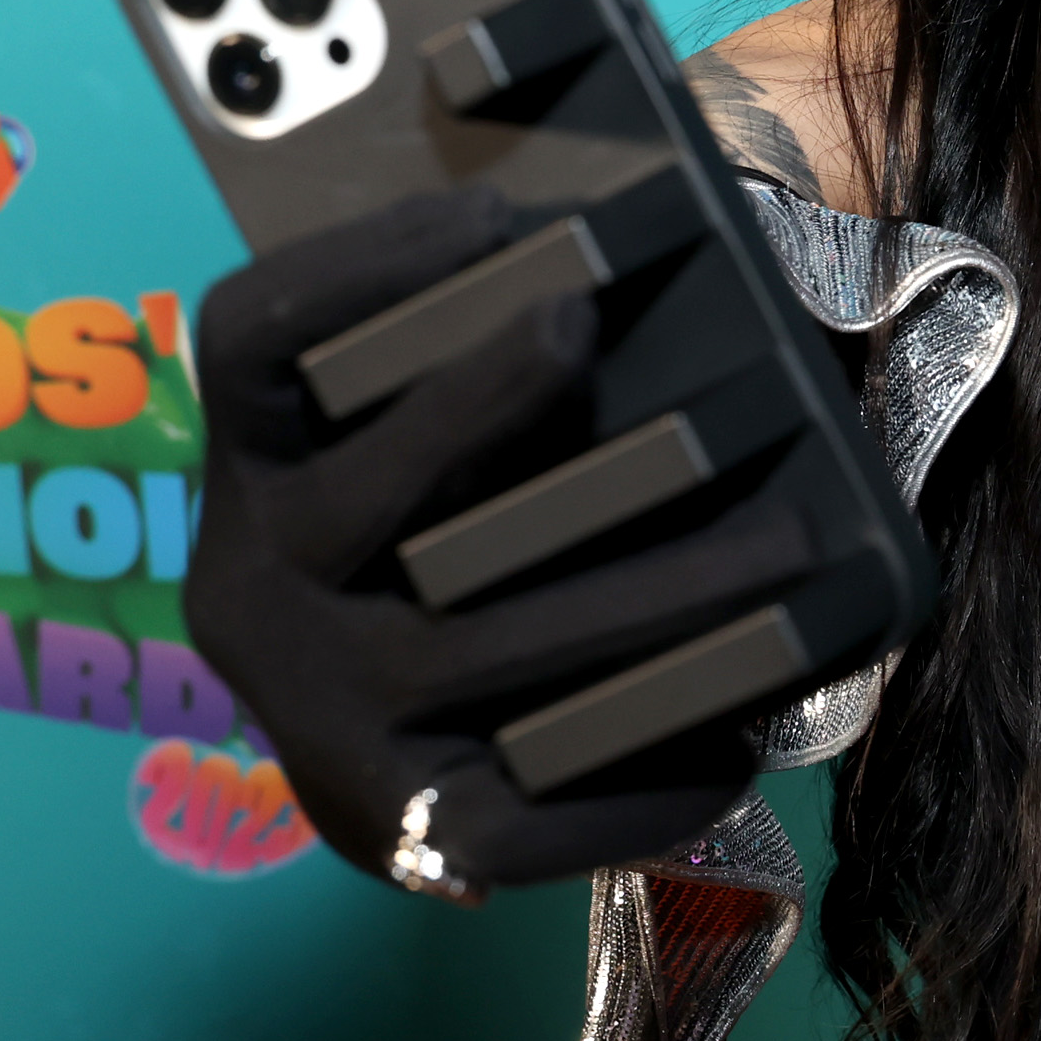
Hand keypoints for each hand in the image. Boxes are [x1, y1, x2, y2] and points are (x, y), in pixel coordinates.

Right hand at [184, 187, 815, 890]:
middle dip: (480, 392)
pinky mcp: (398, 829)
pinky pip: (532, 810)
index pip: (249, 344)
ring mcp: (324, 715)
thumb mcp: (390, 447)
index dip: (352, 268)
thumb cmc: (413, 547)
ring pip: (498, 646)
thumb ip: (462, 366)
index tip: (486, 212)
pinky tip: (741, 734)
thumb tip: (615, 269)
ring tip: (792, 542)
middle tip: (586, 321)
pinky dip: (646, 776)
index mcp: (250, 471)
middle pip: (371, 483)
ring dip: (660, 592)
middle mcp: (259, 590)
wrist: (354, 766)